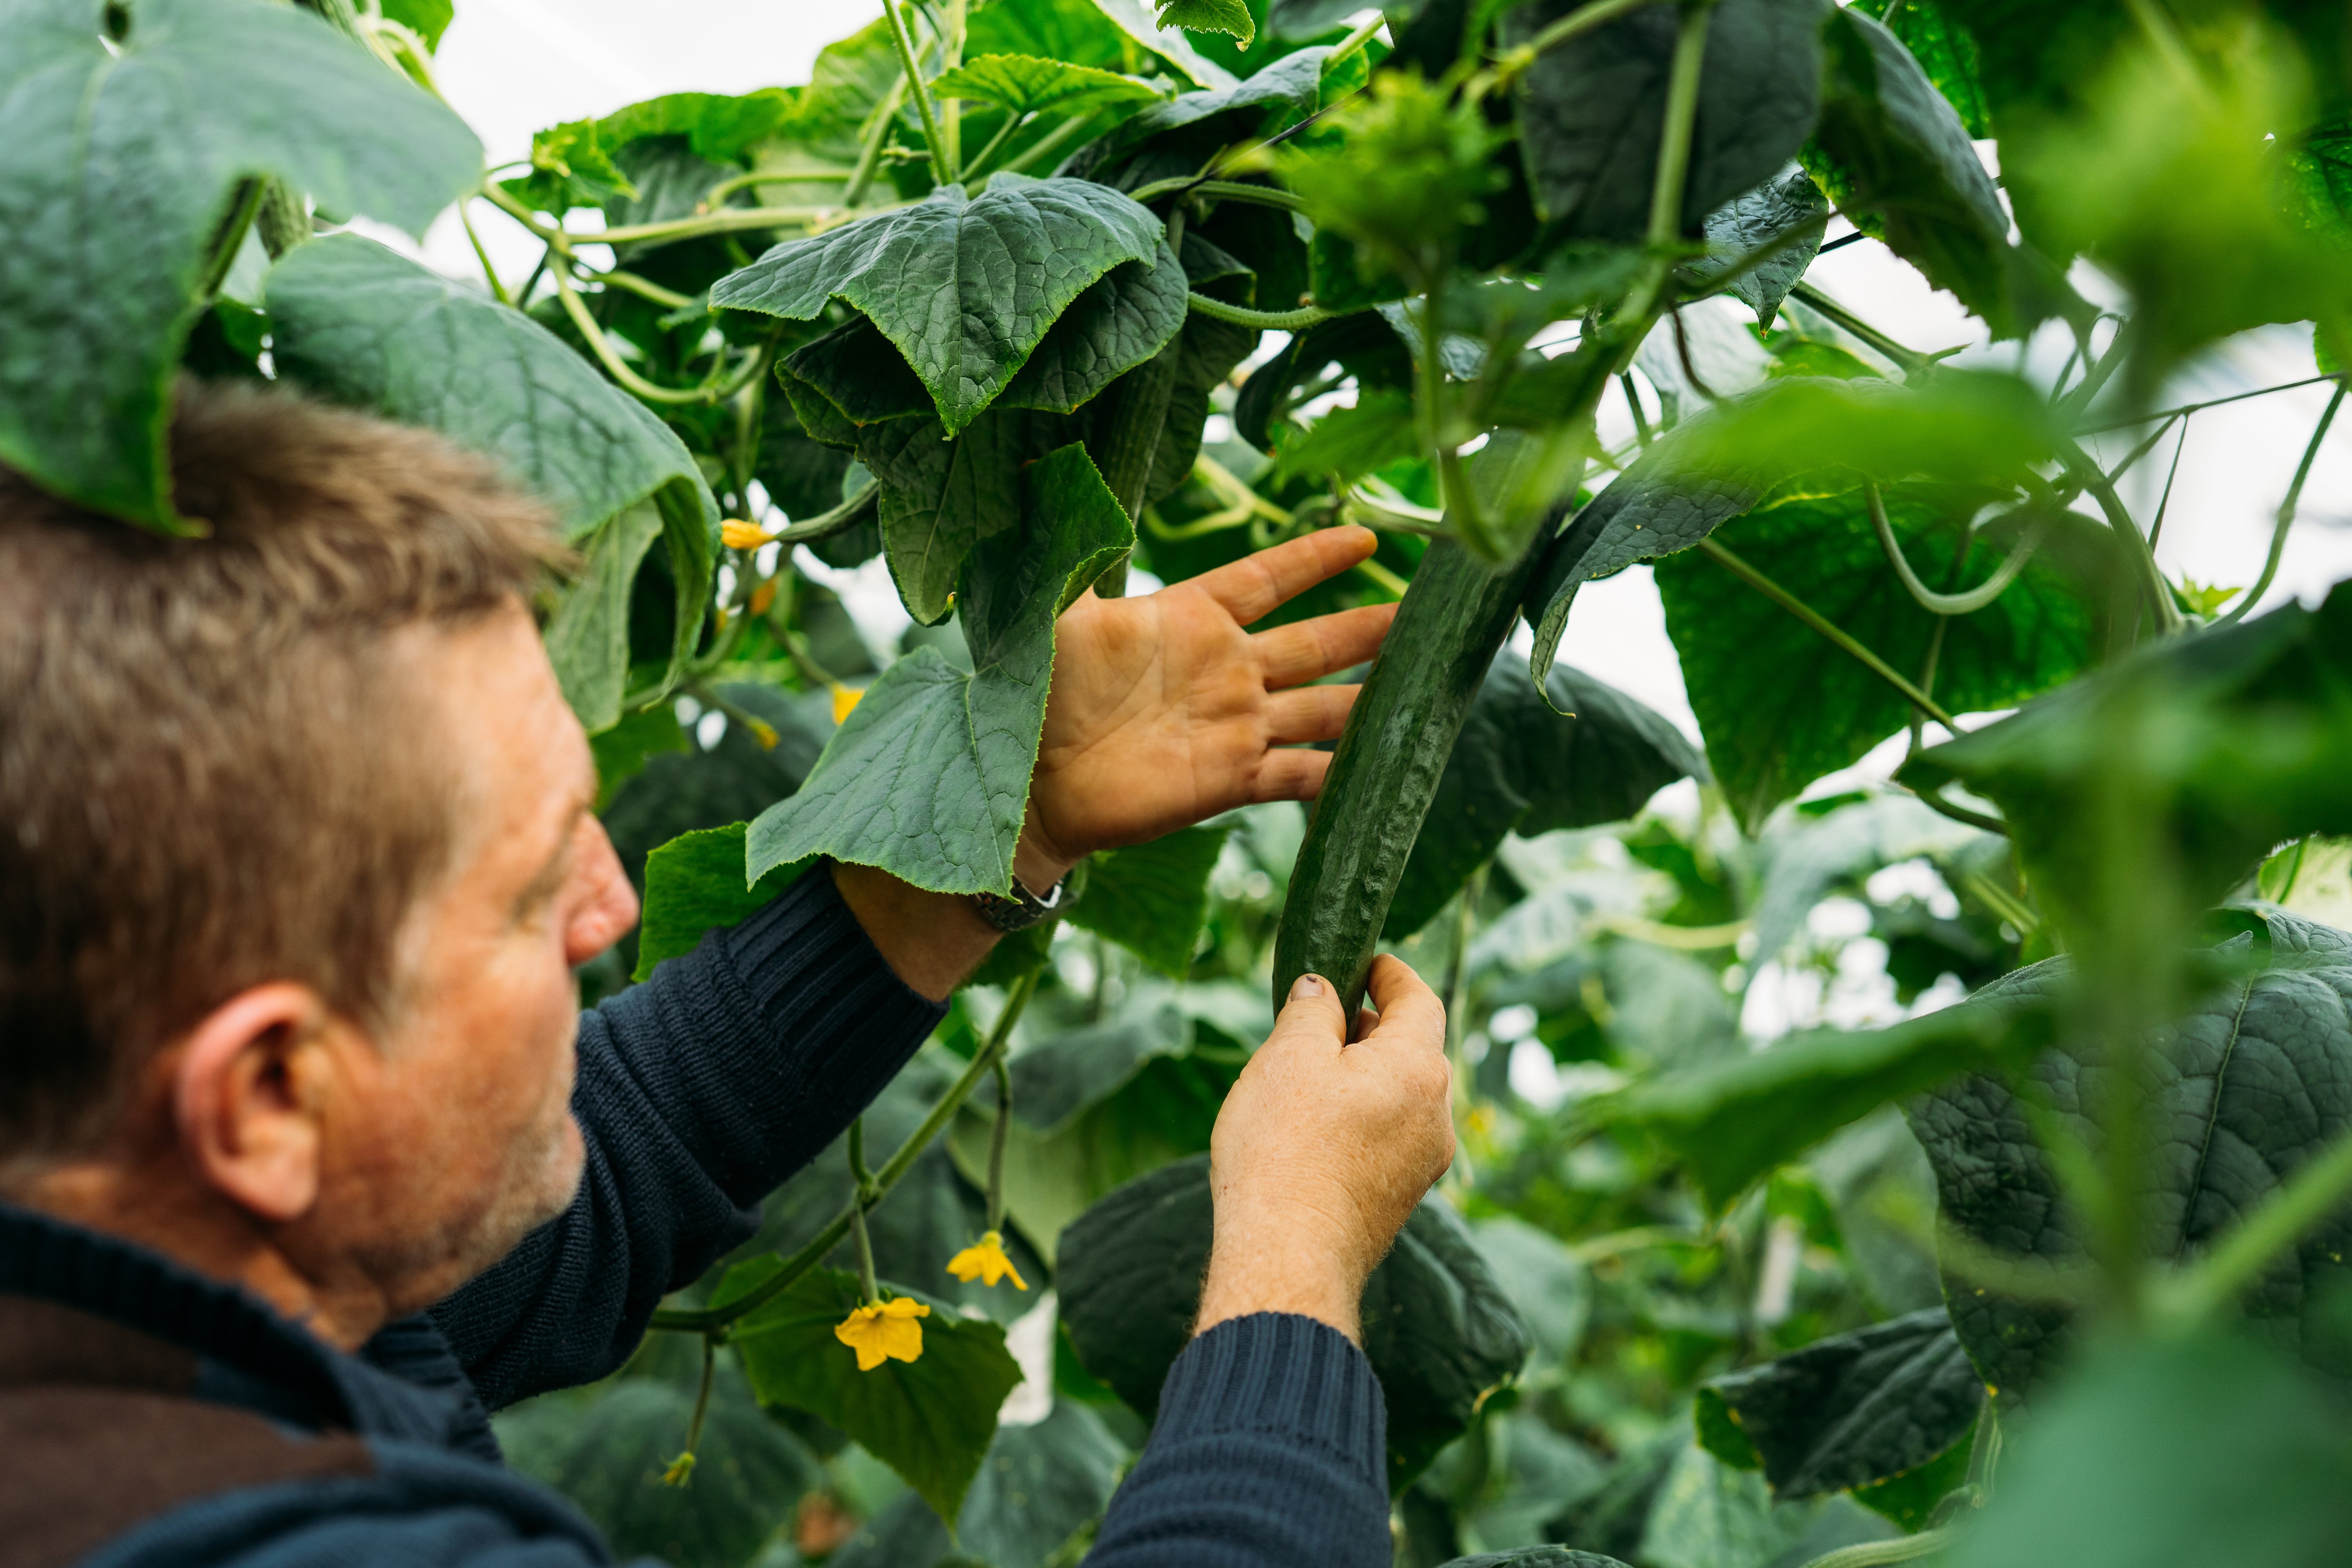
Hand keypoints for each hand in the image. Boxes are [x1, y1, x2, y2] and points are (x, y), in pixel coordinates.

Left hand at [1013, 526, 1396, 888]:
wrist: (1028, 781)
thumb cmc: (1036, 693)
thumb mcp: (1057, 615)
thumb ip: (1080, 560)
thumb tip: (1074, 491)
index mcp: (1189, 617)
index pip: (1267, 577)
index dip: (1314, 558)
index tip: (1367, 535)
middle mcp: (1225, 668)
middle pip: (1316, 642)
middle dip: (1371, 628)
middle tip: (1426, 611)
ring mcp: (1234, 726)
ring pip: (1323, 706)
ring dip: (1372, 699)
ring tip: (1430, 686)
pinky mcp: (1231, 779)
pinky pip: (1299, 775)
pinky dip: (1338, 774)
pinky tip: (1380, 768)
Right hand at [1194, 956, 1453, 1342]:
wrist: (1288, 1261)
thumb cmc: (1285, 1151)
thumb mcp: (1288, 1059)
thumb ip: (1311, 1012)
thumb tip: (1321, 990)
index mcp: (1418, 1069)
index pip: (1421, 1001)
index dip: (1393, 975)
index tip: (1369, 962)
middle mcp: (1436, 1116)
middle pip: (1414, 1051)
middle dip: (1372, 1027)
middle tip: (1326, 1016)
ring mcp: (1423, 1165)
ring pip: (1400, 1098)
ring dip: (1364, 1076)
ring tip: (1310, 1075)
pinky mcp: (1400, 1201)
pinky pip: (1388, 1139)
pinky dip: (1361, 1118)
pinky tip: (1314, 1130)